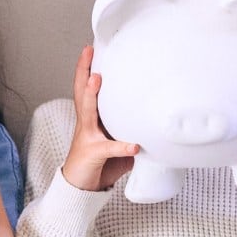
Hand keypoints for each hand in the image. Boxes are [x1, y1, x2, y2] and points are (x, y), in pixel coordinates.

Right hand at [61, 46, 137, 190]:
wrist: (81, 188)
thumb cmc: (100, 163)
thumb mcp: (118, 143)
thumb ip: (131, 129)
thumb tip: (155, 121)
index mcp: (91, 119)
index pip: (87, 89)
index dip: (87, 69)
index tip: (90, 48)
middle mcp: (86, 124)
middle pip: (81, 92)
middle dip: (83, 70)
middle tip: (88, 52)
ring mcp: (87, 138)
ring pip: (87, 112)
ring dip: (92, 95)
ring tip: (96, 80)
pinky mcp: (94, 154)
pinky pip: (110, 148)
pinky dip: (122, 146)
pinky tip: (134, 145)